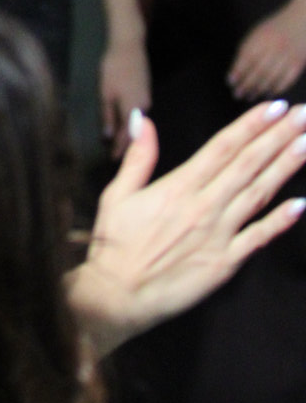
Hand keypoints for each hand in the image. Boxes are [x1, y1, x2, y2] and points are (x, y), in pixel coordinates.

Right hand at [68, 100, 305, 354]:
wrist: (119, 296)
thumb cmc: (115, 243)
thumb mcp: (117, 193)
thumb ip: (138, 157)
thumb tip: (144, 119)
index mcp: (179, 186)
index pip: (223, 147)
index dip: (251, 125)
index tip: (275, 107)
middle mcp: (205, 207)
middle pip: (248, 165)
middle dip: (278, 138)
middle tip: (303, 115)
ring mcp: (219, 236)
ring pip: (259, 195)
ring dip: (285, 168)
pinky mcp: (226, 263)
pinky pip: (258, 238)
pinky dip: (281, 220)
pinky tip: (301, 204)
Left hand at [99, 35, 151, 157]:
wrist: (129, 46)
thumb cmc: (114, 68)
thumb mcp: (106, 92)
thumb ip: (108, 115)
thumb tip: (108, 138)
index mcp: (133, 109)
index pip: (127, 136)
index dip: (120, 149)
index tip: (113, 161)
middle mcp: (144, 108)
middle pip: (135, 132)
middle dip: (125, 145)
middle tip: (116, 158)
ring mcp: (147, 100)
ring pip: (138, 124)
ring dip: (129, 135)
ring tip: (119, 146)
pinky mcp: (146, 94)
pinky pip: (139, 115)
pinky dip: (132, 124)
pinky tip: (125, 128)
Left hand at [229, 0, 305, 99]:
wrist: (300, 21)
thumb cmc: (274, 29)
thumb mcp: (257, 33)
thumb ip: (247, 49)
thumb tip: (236, 72)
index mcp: (260, 39)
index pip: (246, 59)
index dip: (237, 72)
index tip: (230, 83)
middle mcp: (273, 48)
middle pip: (257, 72)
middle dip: (246, 85)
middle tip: (238, 94)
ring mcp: (286, 57)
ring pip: (270, 78)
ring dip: (258, 90)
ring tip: (250, 96)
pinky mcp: (297, 64)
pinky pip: (285, 81)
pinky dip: (275, 89)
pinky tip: (267, 93)